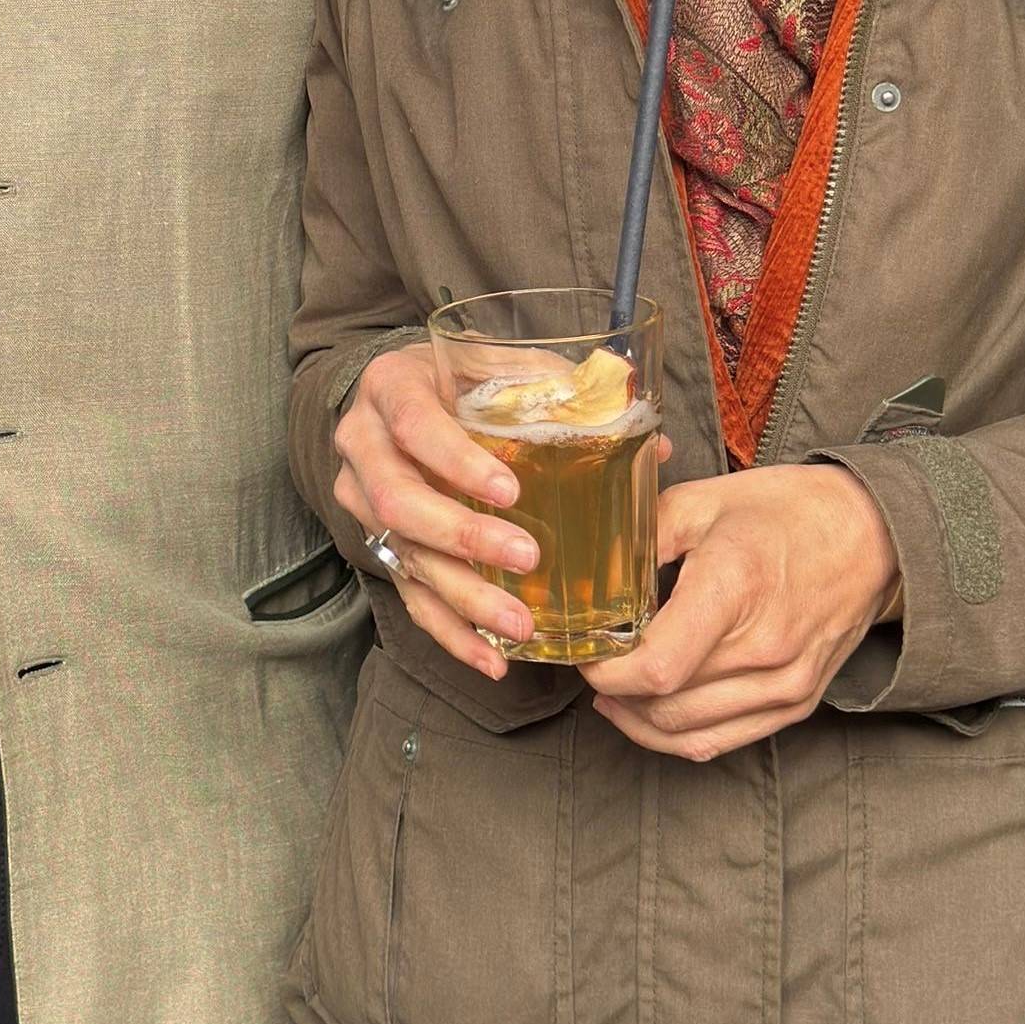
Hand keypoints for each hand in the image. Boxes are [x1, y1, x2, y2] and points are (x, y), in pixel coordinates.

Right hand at [329, 342, 542, 675]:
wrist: (398, 396)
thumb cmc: (459, 378)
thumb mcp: (500, 364)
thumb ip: (568, 393)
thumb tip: (660, 446)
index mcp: (392, 387)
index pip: (416, 426)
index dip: (457, 460)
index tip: (509, 491)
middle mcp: (364, 447)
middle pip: (400, 501)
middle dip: (464, 536)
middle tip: (527, 556)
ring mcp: (364, 503)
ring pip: (405, 556)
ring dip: (464, 596)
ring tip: (520, 623)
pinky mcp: (382, 547)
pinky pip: (410, 598)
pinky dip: (451, 634)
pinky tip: (492, 659)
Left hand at [581, 467, 900, 760]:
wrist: (872, 534)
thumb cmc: (786, 511)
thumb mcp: (703, 501)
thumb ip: (641, 537)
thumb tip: (591, 574)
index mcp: (734, 588)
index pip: (657, 666)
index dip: (606, 671)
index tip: (586, 652)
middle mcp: (764, 648)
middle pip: (664, 702)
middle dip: (613, 689)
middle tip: (593, 663)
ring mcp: (785, 684)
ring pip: (686, 732)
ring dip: (638, 718)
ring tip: (612, 691)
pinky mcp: (797, 703)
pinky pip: (720, 741)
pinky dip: (675, 734)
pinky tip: (649, 712)